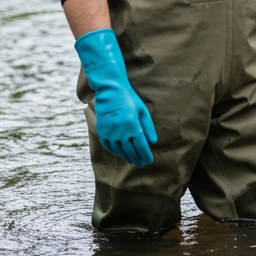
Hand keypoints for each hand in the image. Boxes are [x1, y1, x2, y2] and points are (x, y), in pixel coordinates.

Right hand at [75, 28, 157, 167]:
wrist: (110, 91)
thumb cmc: (129, 99)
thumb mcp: (142, 111)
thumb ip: (148, 127)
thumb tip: (153, 142)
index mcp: (133, 126)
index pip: (141, 146)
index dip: (145, 155)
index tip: (149, 160)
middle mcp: (121, 132)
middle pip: (131, 150)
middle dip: (137, 158)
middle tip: (142, 164)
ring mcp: (110, 132)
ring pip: (119, 150)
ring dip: (127, 157)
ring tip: (133, 161)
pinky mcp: (102, 131)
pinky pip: (109, 146)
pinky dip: (116, 152)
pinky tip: (121, 154)